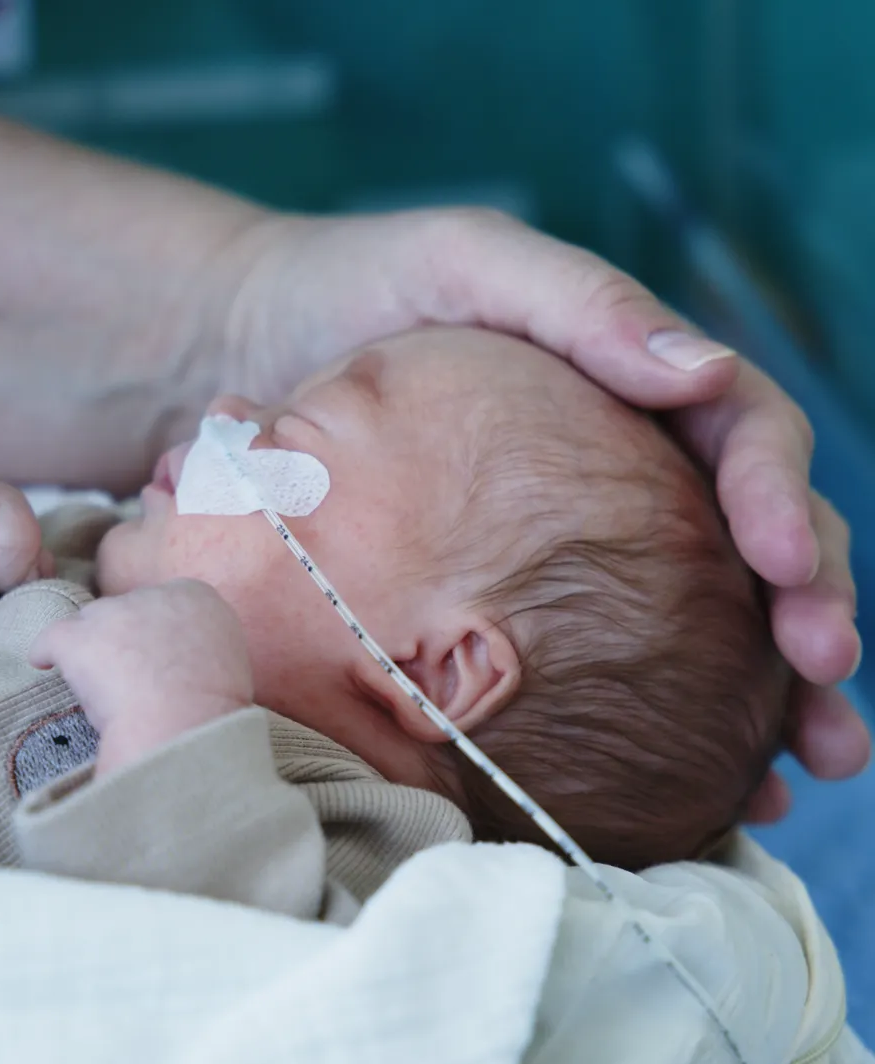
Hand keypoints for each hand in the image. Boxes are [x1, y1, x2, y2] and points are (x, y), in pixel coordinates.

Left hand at [28, 581, 253, 775]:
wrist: (186, 726)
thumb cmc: (215, 711)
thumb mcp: (231, 663)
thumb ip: (206, 647)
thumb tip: (189, 661)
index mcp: (197, 596)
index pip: (166, 603)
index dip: (158, 633)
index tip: (157, 658)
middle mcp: (153, 594)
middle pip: (127, 609)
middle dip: (124, 638)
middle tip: (128, 677)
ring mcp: (113, 613)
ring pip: (91, 624)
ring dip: (92, 649)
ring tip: (96, 682)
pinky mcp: (79, 638)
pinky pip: (51, 638)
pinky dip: (46, 651)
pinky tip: (43, 664)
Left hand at [225, 207, 868, 809]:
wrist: (248, 356)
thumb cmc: (366, 293)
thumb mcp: (469, 264)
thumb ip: (581, 305)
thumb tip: (703, 369)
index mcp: (643, 386)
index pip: (747, 442)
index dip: (782, 500)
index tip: (785, 565)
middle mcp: (640, 472)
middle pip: (759, 546)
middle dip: (811, 612)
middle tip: (824, 677)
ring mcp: (595, 548)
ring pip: (716, 626)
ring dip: (778, 698)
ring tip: (812, 766)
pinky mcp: (541, 612)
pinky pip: (624, 678)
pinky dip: (680, 735)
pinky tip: (722, 798)